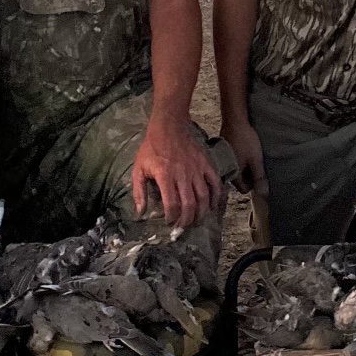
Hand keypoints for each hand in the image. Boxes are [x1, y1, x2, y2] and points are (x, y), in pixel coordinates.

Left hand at [132, 113, 222, 228]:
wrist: (168, 127)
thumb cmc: (151, 148)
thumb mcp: (139, 168)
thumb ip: (138, 191)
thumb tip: (140, 212)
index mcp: (165, 176)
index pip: (172, 204)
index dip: (172, 218)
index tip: (169, 223)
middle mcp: (182, 175)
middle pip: (189, 204)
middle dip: (187, 220)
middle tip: (183, 228)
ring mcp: (196, 170)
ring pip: (203, 197)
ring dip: (201, 213)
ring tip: (197, 221)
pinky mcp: (205, 164)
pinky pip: (215, 183)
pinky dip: (217, 197)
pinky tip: (213, 207)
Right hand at [221, 114, 267, 201]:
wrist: (234, 120)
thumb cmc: (245, 140)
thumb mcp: (256, 160)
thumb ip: (259, 177)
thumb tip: (264, 195)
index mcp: (232, 174)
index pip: (244, 189)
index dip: (254, 184)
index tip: (259, 174)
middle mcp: (225, 170)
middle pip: (240, 181)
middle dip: (249, 176)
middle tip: (257, 165)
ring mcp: (223, 161)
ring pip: (237, 171)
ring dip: (245, 168)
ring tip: (252, 158)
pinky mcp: (224, 153)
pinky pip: (233, 162)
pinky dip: (240, 160)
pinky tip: (245, 151)